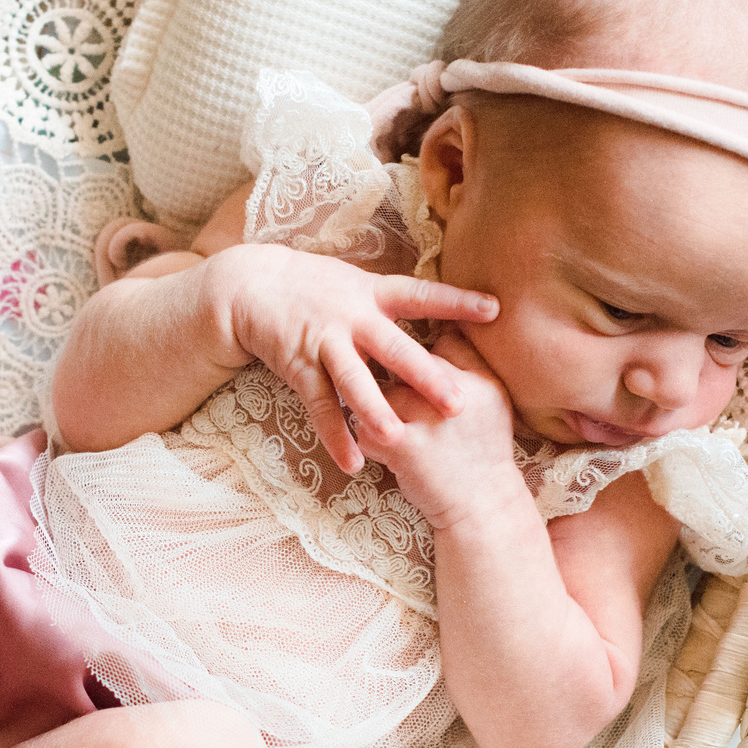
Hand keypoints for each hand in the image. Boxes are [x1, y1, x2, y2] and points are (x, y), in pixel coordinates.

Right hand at [204, 243, 495, 471]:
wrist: (253, 287)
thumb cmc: (316, 288)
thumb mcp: (358, 284)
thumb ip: (396, 305)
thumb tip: (443, 321)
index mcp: (374, 294)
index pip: (422, 295)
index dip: (457, 302)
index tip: (494, 310)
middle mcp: (353, 317)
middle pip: (394, 348)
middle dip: (426, 377)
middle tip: (457, 403)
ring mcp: (325, 343)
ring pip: (354, 381)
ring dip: (375, 410)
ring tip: (398, 436)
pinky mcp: (299, 366)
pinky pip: (321, 407)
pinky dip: (336, 436)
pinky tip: (353, 462)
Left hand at [365, 329, 526, 530]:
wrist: (483, 507)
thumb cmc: (481, 455)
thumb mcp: (493, 403)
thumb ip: (470, 366)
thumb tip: (445, 331)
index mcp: (478, 379)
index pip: (442, 341)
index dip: (421, 357)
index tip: (413, 368)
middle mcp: (453, 392)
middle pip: (405, 360)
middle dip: (394, 375)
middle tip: (390, 391)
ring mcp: (427, 418)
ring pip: (379, 392)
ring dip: (376, 412)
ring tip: (393, 433)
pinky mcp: (404, 445)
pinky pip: (365, 427)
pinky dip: (368, 442)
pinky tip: (384, 455)